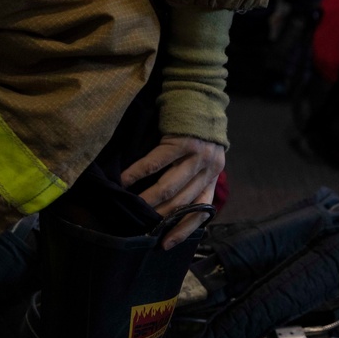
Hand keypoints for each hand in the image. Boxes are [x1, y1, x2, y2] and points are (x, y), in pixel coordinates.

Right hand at [121, 134, 224, 248]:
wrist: (200, 92)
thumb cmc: (196, 127)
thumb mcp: (203, 155)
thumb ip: (192, 176)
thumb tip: (167, 202)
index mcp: (214, 175)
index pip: (201, 211)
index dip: (183, 230)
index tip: (165, 244)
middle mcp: (208, 168)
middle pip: (182, 202)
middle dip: (161, 219)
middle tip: (142, 230)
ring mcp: (196, 155)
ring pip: (168, 187)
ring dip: (148, 200)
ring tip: (132, 209)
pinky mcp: (180, 140)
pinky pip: (155, 162)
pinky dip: (137, 173)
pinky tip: (124, 181)